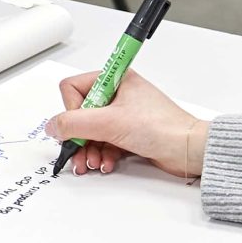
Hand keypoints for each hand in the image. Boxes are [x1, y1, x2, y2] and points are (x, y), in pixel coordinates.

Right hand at [45, 72, 207, 177]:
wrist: (188, 150)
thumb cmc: (162, 128)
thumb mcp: (110, 123)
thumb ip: (74, 124)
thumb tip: (53, 126)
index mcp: (114, 79)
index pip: (73, 88)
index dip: (72, 110)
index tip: (82, 125)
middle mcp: (118, 94)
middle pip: (80, 114)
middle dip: (79, 137)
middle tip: (80, 151)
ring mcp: (123, 115)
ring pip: (90, 132)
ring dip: (89, 149)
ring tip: (94, 162)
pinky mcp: (129, 133)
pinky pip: (103, 143)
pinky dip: (102, 154)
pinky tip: (107, 163)